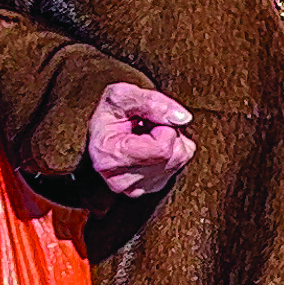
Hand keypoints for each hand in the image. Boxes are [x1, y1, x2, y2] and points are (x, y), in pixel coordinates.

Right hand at [84, 81, 195, 197]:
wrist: (100, 130)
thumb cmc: (109, 112)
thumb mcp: (123, 95)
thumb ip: (153, 102)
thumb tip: (183, 118)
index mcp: (110, 156)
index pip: (162, 148)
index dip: (163, 126)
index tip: (147, 119)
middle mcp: (120, 180)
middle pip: (174, 155)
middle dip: (168, 133)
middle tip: (146, 125)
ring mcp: (134, 189)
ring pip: (179, 161)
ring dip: (170, 142)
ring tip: (146, 135)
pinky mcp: (147, 190)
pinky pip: (177, 167)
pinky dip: (170, 153)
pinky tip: (149, 146)